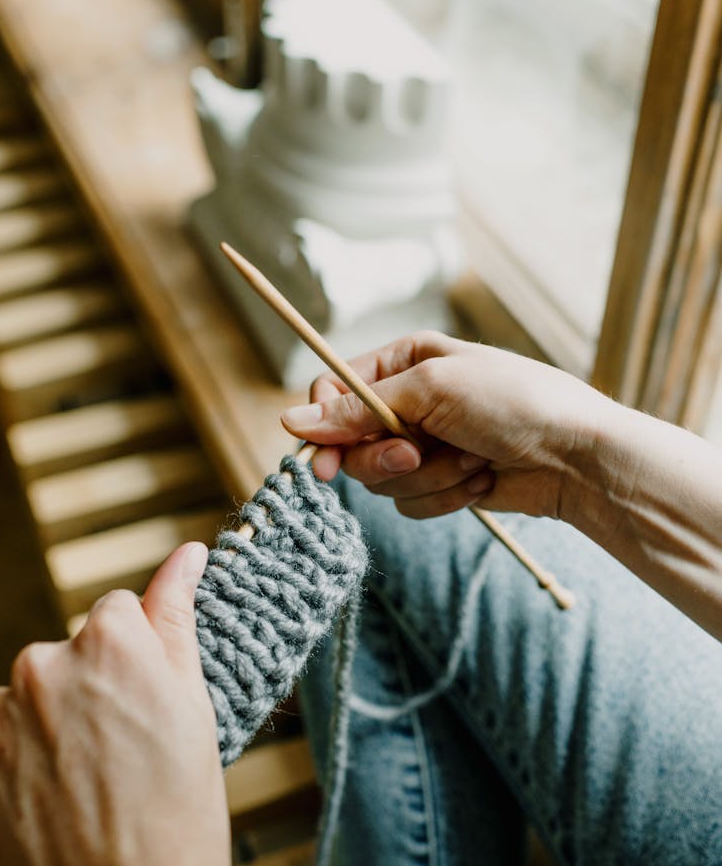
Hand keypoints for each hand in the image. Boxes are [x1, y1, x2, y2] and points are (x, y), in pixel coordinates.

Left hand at [0, 542, 229, 865]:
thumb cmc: (178, 812)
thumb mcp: (195, 704)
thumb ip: (177, 617)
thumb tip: (186, 556)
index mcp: (107, 639)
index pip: (116, 614)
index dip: (138, 661)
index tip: (148, 706)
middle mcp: (41, 665)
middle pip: (67, 657)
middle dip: (90, 690)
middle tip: (123, 757)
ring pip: (25, 703)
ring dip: (48, 730)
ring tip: (87, 790)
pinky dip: (16, 770)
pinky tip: (54, 807)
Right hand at [281, 331, 604, 518]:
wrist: (575, 455)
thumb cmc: (514, 401)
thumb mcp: (432, 390)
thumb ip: (358, 409)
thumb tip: (289, 421)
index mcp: (403, 361)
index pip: (334, 392)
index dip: (324, 428)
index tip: (322, 461)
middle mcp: (407, 402)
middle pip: (351, 445)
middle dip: (386, 459)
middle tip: (417, 453)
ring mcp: (424, 445)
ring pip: (382, 481)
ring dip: (428, 477)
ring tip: (471, 460)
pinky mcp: (441, 482)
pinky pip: (412, 503)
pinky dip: (446, 496)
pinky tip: (481, 480)